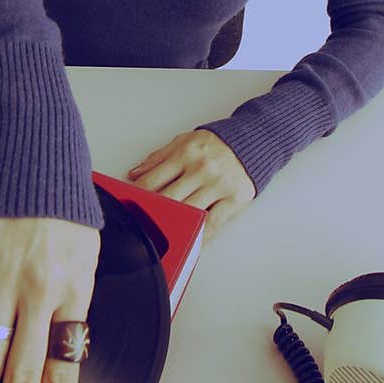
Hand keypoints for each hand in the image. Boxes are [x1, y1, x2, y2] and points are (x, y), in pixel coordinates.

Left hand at [128, 129, 254, 238]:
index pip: (154, 180)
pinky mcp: (234, 199)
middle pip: (169, 198)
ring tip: (163, 237)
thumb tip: (135, 174)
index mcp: (185, 154)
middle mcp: (201, 169)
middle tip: (143, 227)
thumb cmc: (216, 144)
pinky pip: (213, 222)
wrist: (252, 140)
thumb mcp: (184, 142)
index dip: (138, 196)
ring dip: (175, 227)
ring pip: (190, 212)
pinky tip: (191, 242)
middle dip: (153, 214)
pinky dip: (200, 236)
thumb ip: (158, 158)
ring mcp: (218, 185)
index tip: (131, 207)